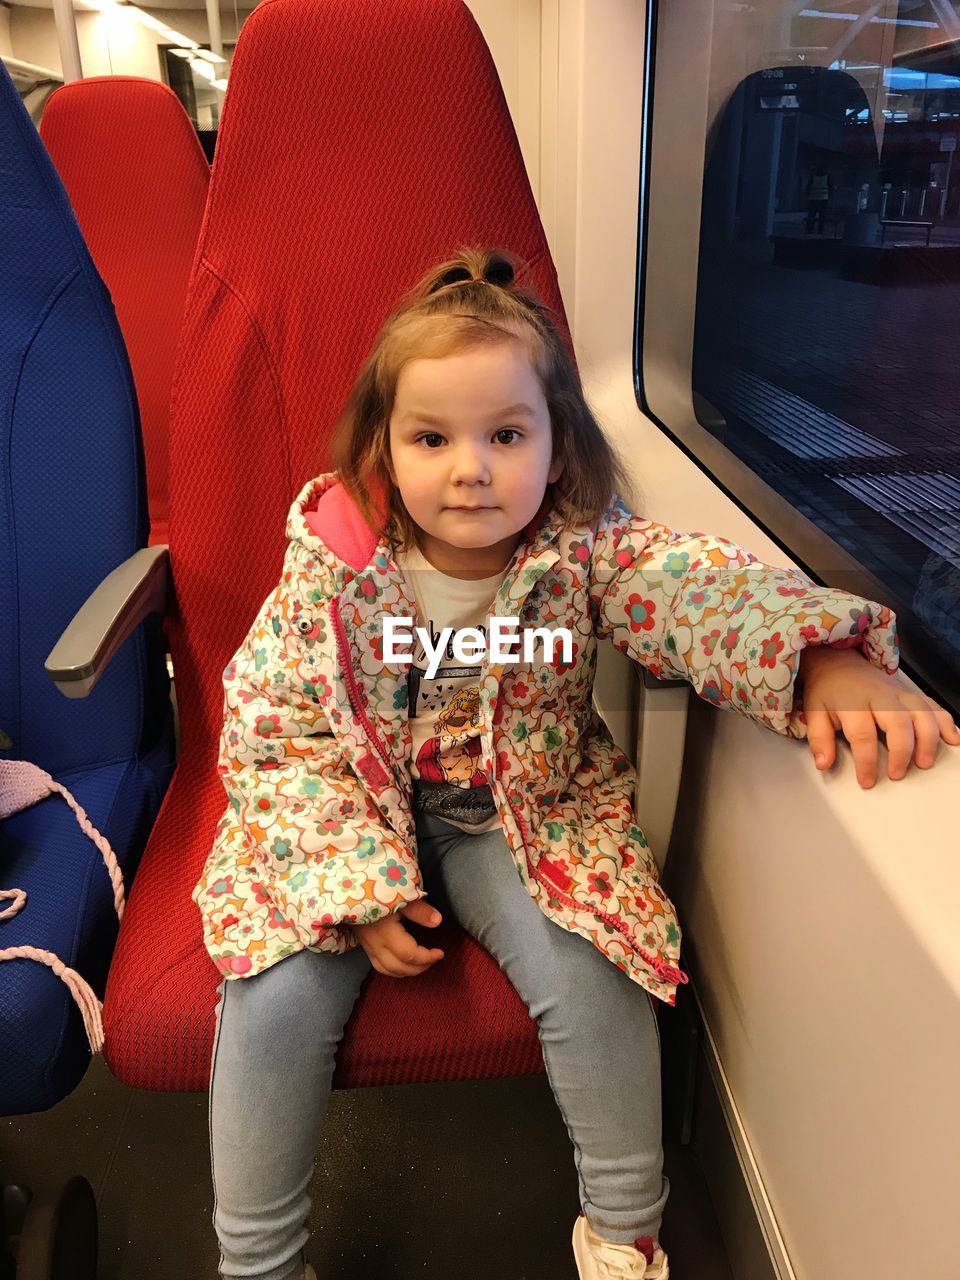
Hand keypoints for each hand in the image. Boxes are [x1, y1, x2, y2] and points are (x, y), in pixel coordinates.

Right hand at [352, 897, 444, 976]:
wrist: (349, 888)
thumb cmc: (376, 888)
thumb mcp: (400, 894)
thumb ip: (418, 909)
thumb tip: (437, 921)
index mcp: (385, 932)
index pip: (408, 954)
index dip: (427, 957)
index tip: (440, 952)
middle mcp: (375, 943)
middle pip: (398, 967)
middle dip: (420, 967)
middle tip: (434, 958)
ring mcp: (368, 946)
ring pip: (387, 970)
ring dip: (407, 971)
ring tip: (423, 963)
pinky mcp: (365, 945)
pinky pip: (379, 966)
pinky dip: (395, 969)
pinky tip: (405, 963)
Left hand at [799, 645, 959, 788]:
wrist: (840, 662)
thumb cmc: (829, 690)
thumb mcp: (815, 711)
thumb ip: (820, 739)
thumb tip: (824, 764)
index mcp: (853, 701)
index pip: (863, 733)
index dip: (867, 760)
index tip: (867, 781)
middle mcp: (880, 696)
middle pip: (898, 722)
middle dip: (901, 751)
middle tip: (897, 774)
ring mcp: (899, 693)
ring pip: (922, 713)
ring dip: (928, 739)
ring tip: (925, 763)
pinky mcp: (911, 694)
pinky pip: (933, 706)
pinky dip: (946, 722)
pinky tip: (952, 740)